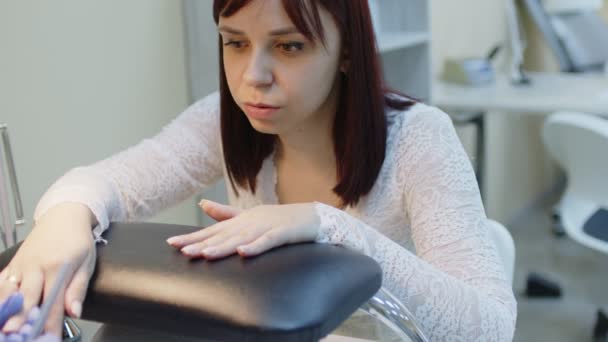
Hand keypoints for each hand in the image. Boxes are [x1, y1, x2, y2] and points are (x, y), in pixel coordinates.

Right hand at [0, 203, 97, 335]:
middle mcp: (36, 267)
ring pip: (8, 290)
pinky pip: (1, 281)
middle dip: (20, 318)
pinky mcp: (13, 263)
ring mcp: (22, 264)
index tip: (48, 337)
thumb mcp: (86, 263)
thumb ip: (78, 288)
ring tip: (2, 325)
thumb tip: (75, 312)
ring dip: (4, 309)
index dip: (49, 323)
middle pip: (26, 298)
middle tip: (14, 334)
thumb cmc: (78, 240)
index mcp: (58, 268)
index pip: (53, 302)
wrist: (64, 216)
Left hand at [167, 200, 319, 259]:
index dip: (193, 237)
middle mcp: (250, 222)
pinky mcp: (283, 233)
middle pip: (222, 235)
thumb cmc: (279, 218)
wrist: (312, 216)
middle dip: (202, 243)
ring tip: (205, 254)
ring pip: (241, 238)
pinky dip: (255, 247)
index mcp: (241, 220)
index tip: (172, 243)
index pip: (212, 231)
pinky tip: (242, 253)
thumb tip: (202, 205)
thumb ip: (226, 213)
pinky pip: (267, 241)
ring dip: (223, 246)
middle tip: (182, 251)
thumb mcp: (250, 215)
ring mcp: (266, 227)